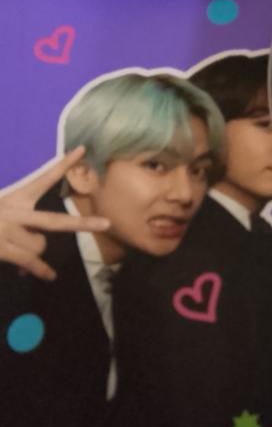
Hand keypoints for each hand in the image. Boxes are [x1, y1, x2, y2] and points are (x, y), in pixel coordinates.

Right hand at [0, 147, 109, 280]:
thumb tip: (31, 249)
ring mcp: (8, 231)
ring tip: (16, 249)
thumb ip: (16, 221)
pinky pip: (29, 262)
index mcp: (13, 198)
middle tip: (107, 223)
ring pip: (40, 247)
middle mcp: (13, 212)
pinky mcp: (2, 247)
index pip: (43, 178)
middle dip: (83, 223)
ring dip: (34, 252)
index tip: (82, 149)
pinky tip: (49, 277)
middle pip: (56, 221)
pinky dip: (39, 270)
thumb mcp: (1, 207)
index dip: (63, 164)